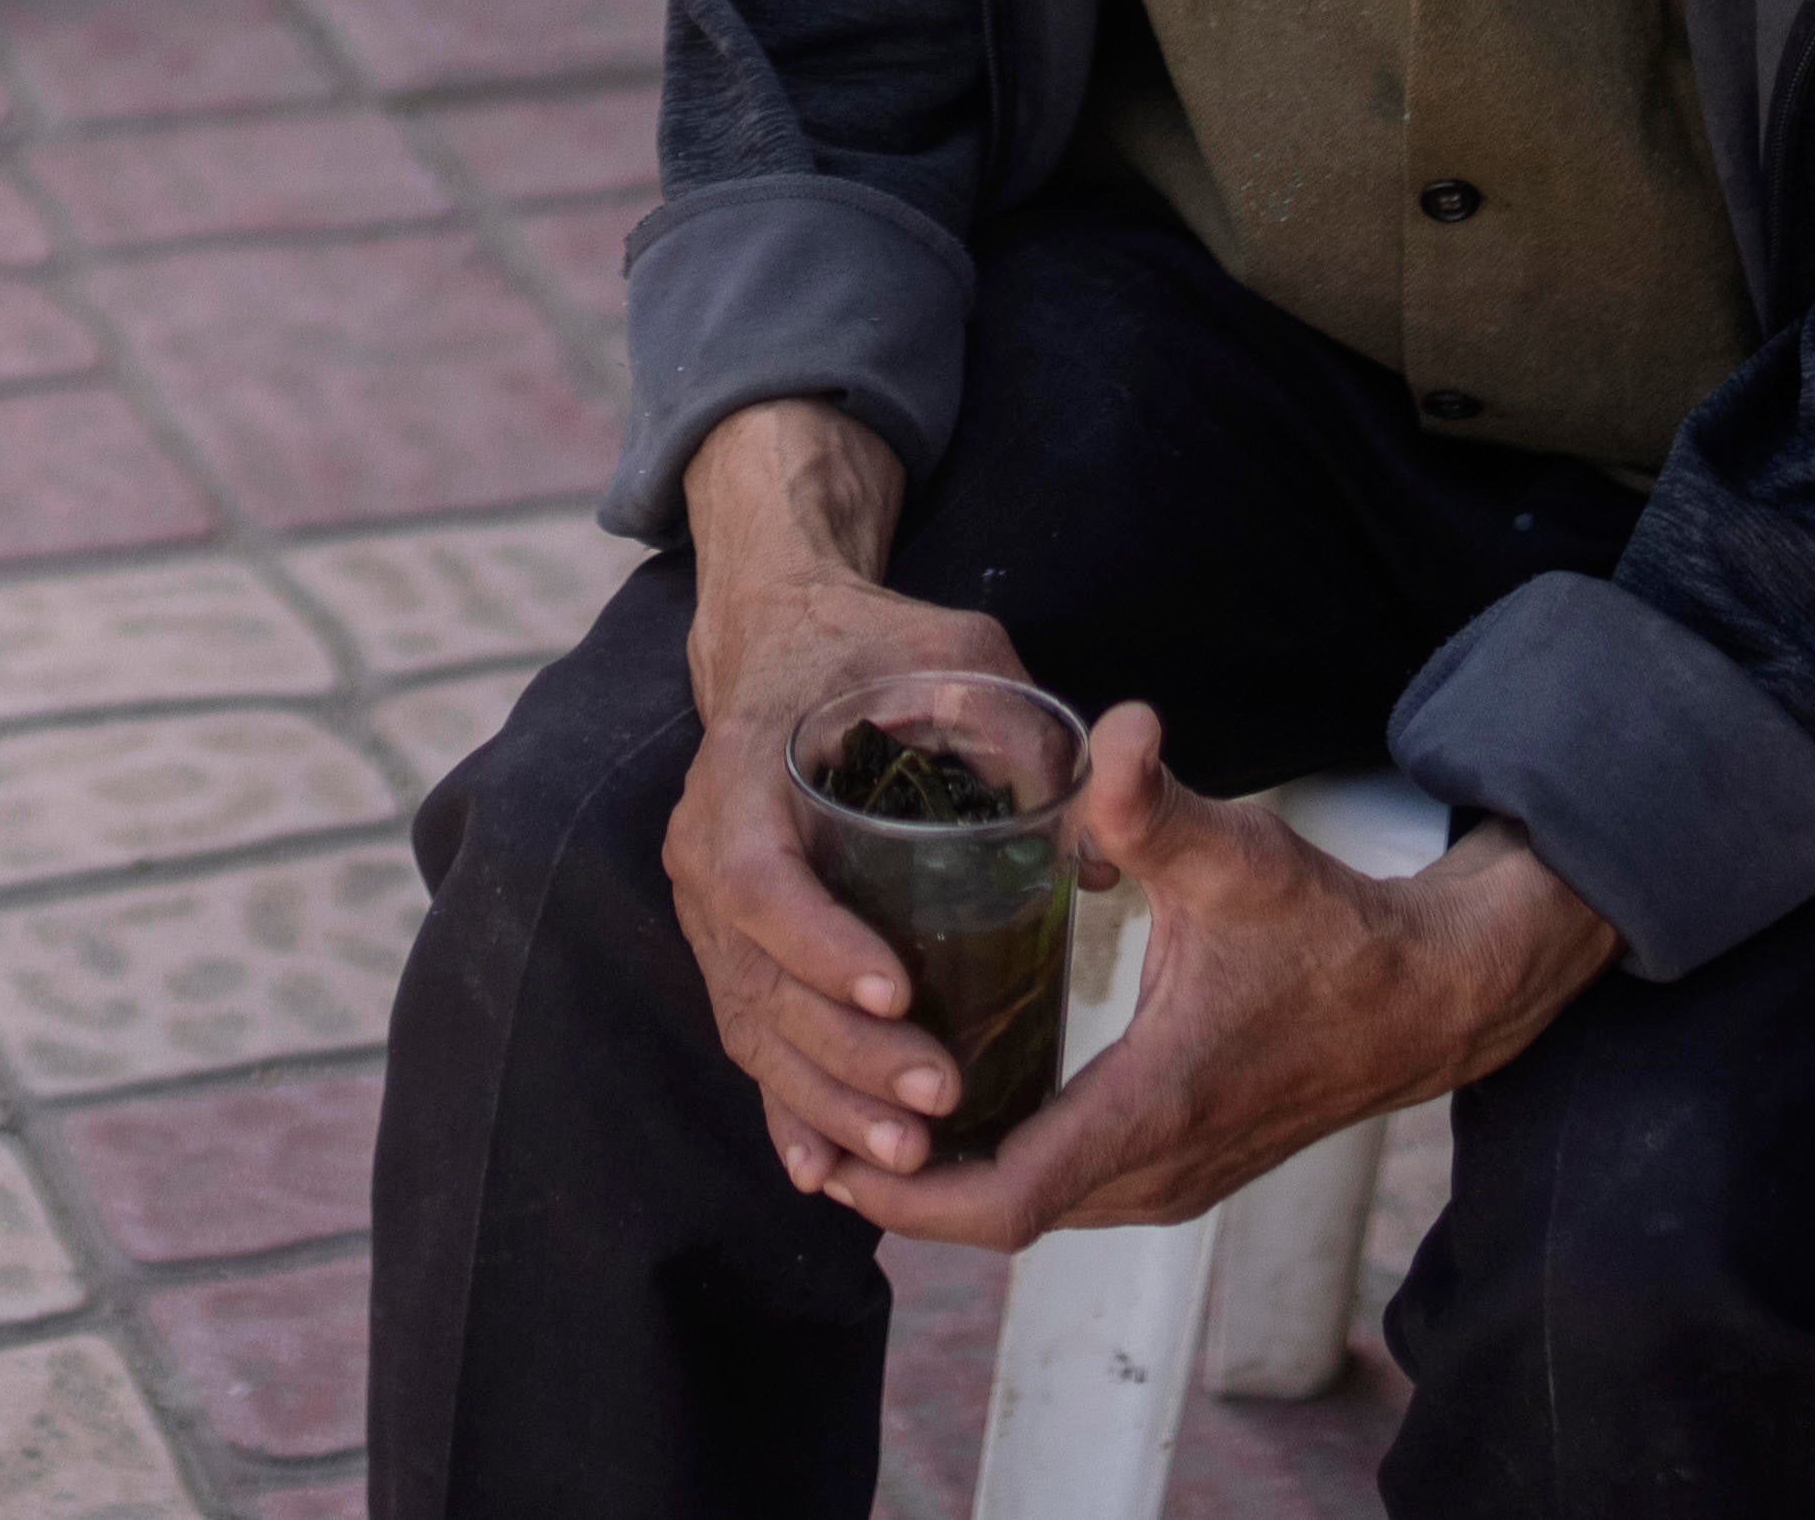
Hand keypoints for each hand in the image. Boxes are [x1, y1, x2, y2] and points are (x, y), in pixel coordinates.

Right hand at [660, 408, 1039, 1191]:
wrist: (785, 641)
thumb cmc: (880, 651)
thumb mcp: (957, 655)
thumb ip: (1020, 724)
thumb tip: (1108, 825)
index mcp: (745, 770)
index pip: (759, 877)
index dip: (820, 944)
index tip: (900, 992)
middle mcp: (705, 850)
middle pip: (756, 978)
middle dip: (846, 1053)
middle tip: (940, 1099)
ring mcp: (707, 912)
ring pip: (753, 1026)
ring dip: (827, 1100)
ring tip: (912, 1157)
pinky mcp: (730, 951)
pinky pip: (753, 1040)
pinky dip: (790, 1107)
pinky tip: (830, 1172)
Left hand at [850, 708, 1620, 1251]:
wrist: (1426, 1000)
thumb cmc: (1330, 928)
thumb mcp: (1239, 855)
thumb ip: (1158, 802)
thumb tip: (1116, 725)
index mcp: (1156, 1104)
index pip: (1008, 1196)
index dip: (906, 1190)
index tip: (828, 1152)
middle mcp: (1158, 1169)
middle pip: (998, 1220)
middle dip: (898, 1187)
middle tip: (806, 1129)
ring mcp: (1171, 1182)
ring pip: (1031, 1213)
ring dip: (944, 1186)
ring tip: (853, 1121)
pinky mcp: (1179, 1173)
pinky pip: (1064, 1195)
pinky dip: (995, 1171)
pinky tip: (946, 1109)